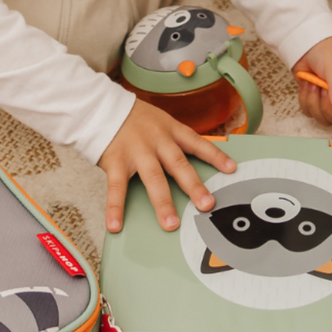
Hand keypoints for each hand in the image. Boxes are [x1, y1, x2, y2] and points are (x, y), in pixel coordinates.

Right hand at [98, 99, 235, 232]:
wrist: (100, 107)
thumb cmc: (132, 119)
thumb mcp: (159, 122)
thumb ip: (173, 141)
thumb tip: (189, 166)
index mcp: (170, 130)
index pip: (197, 142)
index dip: (215, 155)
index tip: (231, 169)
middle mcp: (156, 141)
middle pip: (178, 164)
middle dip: (193, 185)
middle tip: (207, 204)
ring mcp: (136, 152)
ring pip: (153, 179)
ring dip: (163, 202)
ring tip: (171, 224)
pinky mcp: (115, 161)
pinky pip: (116, 187)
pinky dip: (116, 208)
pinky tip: (115, 224)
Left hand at [292, 36, 331, 144]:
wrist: (307, 44)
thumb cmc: (329, 49)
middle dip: (329, 108)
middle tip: (324, 89)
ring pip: (325, 119)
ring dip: (315, 100)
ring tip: (316, 81)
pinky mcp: (318, 102)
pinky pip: (311, 113)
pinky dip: (306, 99)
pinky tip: (308, 84)